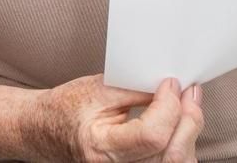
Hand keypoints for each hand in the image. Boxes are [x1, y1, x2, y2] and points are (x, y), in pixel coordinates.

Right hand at [32, 74, 202, 161]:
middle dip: (188, 119)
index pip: (151, 135)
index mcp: (101, 146)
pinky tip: (180, 122)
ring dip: (189, 131)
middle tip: (190, 91)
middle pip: (172, 155)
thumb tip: (171, 86)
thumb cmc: (68, 108)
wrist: (47, 131)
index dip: (168, 106)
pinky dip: (182, 143)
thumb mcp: (98, 88)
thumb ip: (136, 88)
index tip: (170, 82)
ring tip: (188, 103)